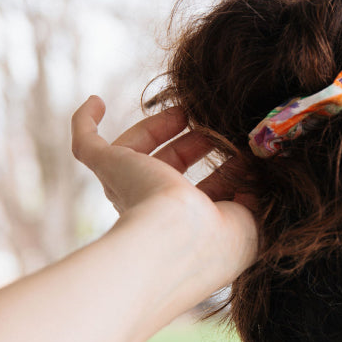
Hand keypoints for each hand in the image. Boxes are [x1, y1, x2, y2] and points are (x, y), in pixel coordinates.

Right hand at [71, 96, 258, 282]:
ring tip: (185, 108)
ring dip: (157, 127)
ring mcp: (127, 189)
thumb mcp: (253, 219)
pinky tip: (96, 101)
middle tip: (214, 126)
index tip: (243, 153)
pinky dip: (87, 121)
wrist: (181, 241)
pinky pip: (86, 143)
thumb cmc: (220, 239)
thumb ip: (254, 194)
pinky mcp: (108, 167)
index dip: (223, 173)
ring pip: (134, 152)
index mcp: (187, 230)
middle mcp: (152, 212)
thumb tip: (253, 169)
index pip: (202, 195)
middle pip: (167, 169)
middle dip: (192, 145)